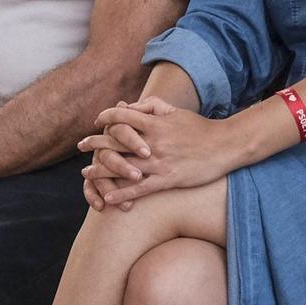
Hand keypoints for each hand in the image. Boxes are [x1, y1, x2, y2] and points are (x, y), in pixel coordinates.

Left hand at [76, 96, 238, 204]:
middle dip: (95, 143)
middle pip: (116, 141)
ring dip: (101, 170)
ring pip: (123, 167)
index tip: (97, 121)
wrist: (225, 146)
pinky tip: (109, 198)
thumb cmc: (200, 128)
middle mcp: (153, 142)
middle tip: (80, 145)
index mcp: (155, 123)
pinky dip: (122, 194)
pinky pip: (139, 189)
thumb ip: (153, 105)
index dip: (106, 117)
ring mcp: (159, 162)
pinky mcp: (167, 180)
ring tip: (86, 173)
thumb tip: (131, 105)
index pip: (122, 116)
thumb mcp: (176, 111)